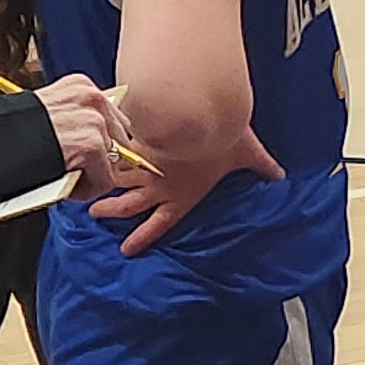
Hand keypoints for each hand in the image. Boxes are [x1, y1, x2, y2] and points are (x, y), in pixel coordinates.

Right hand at [29, 75, 130, 197]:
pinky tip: (62, 182)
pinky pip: (104, 181)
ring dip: (90, 174)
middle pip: (118, 139)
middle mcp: (91, 98)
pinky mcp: (92, 146)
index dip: (98, 141)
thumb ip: (74, 118)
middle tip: (72, 167)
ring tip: (63, 174)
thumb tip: (94, 137)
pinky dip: (85, 189)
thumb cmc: (12, 132)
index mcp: (80, 85)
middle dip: (98, 159)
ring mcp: (94, 121)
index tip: (81, 154)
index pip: (111, 117)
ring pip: (110, 162)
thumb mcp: (50, 111)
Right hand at [87, 113, 285, 254]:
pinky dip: (104, 152)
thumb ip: (262, 165)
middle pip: (127, 206)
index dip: (142, 237)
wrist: (202, 115)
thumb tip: (281, 174)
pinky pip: (116, 150)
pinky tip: (90, 149)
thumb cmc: (225, 138)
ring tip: (83, 186)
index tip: (126, 249)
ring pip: (115, 179)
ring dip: (100, 182)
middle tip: (94, 213)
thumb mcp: (247, 154)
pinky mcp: (136, 142)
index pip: (158, 224)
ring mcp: (144, 165)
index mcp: (181, 196)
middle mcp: (158, 186)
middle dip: (110, 211)